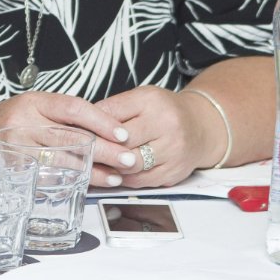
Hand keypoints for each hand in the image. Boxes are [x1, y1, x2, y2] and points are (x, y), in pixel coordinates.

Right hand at [0, 91, 135, 187]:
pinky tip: (87, 186)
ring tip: (115, 177)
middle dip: (105, 150)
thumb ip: (61, 116)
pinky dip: (69, 183)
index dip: (102, 121)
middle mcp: (24, 121)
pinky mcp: (11, 169)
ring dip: (93, 171)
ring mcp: (16, 146)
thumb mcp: (32, 108)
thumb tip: (106, 130)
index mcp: (34, 101)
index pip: (74, 108)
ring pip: (62, 160)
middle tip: (130, 159)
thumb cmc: (8, 122)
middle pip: (72, 136)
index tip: (123, 134)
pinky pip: (46, 178)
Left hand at [92, 86, 215, 188]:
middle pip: (121, 143)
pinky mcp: (174, 172)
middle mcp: (167, 125)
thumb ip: (113, 108)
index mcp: (152, 102)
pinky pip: (141, 180)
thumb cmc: (163, 111)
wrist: (201, 127)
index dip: (92, 126)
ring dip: (110, 166)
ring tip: (96, 164)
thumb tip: (83, 123)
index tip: (78, 133)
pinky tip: (114, 173)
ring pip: (130, 164)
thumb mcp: (140, 98)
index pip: (112, 115)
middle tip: (82, 151)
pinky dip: (124, 178)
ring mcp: (173, 151)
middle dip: (99, 148)